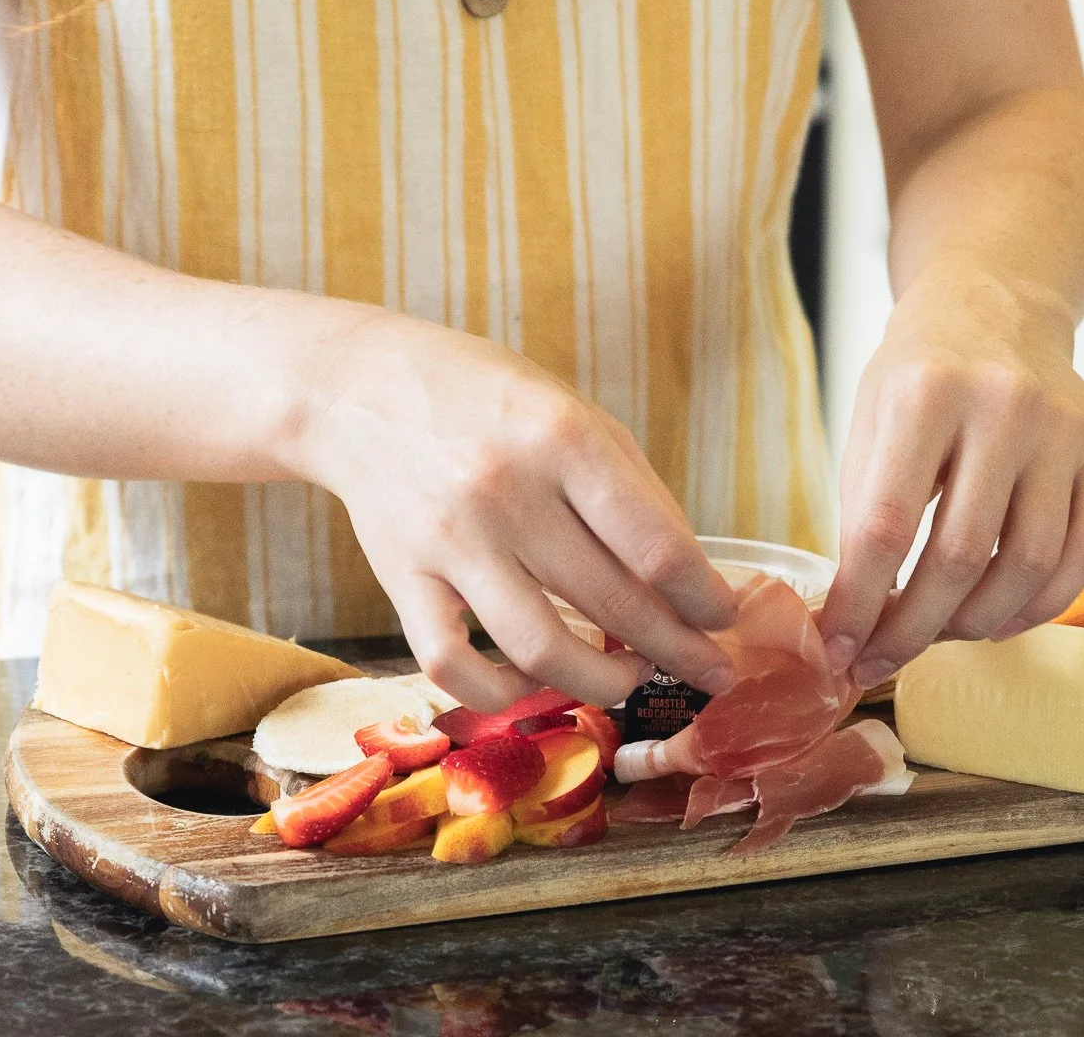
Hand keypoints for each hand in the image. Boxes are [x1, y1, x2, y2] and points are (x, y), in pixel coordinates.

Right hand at [293, 312, 736, 711]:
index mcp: (563, 440)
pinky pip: (454, 665)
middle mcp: (507, 493)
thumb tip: (689, 578)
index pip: (658, 549)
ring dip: (603, 683)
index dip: (704, 599)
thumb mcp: (573, 414)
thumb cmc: (485, 400)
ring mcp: (450, 542)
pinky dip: (500, 694)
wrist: (358, 389)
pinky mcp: (402, 579)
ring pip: (541, 651)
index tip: (725, 618)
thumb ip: (630, 491)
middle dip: (678, 650)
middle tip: (710, 671)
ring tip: (633, 680)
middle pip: (614, 604)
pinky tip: (533, 687)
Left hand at [818, 269, 1083, 687]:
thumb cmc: (919, 378)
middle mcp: (1003, 405)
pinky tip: (998, 618)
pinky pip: (1082, 556)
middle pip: (959, 557)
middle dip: (913, 629)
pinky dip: (1039, 606)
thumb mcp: (869, 426)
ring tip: (940, 634)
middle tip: (883, 658)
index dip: (860, 603)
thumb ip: (861, 517)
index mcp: (924, 394)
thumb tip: (852, 624)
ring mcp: (1065, 427)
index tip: (838, 649)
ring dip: (975, 624)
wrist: (995, 308)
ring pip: (1026, 568)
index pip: (886, 527)